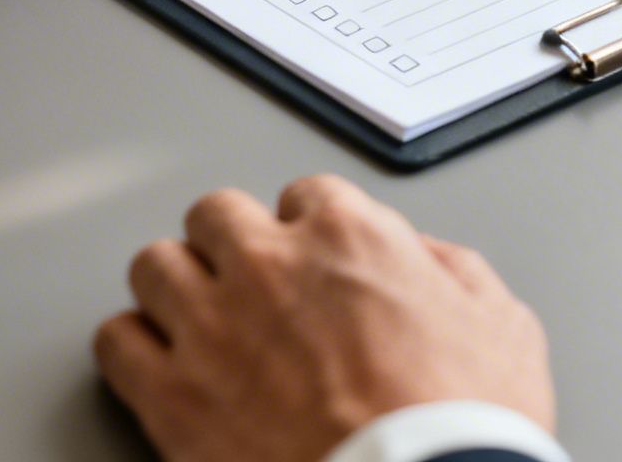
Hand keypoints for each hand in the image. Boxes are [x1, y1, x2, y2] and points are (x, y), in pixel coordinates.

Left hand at [94, 175, 553, 461]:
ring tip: (195, 320)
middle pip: (216, 216)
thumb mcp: (504, 327)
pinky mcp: (171, 396)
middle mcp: (269, 264)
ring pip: (154, 265)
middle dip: (233, 246)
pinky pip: (116, 342)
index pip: (306, 195)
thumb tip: (427, 261)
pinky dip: (135, 351)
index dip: (311, 232)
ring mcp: (211, 326)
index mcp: (349, 235)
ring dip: (176, 288)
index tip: (313, 260)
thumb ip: (455, 273)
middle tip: (250, 285)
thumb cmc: (463, 426)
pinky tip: (158, 367)